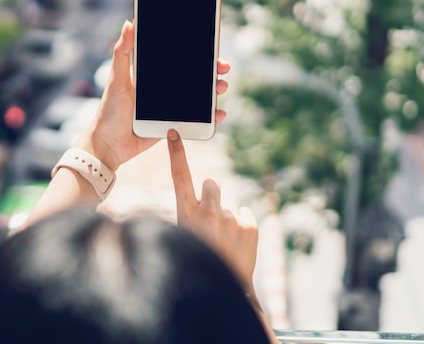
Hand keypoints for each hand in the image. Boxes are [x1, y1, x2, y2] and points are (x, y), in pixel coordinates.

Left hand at [76, 20, 231, 171]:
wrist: (109, 144)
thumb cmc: (109, 110)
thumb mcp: (117, 79)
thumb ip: (122, 52)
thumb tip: (128, 23)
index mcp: (152, 75)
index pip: (180, 60)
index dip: (197, 54)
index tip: (212, 49)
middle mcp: (164, 89)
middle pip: (195, 77)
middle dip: (213, 71)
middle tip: (223, 69)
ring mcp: (171, 107)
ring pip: (199, 97)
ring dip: (214, 91)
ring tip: (221, 88)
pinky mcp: (174, 124)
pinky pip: (196, 119)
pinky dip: (210, 117)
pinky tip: (219, 113)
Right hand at [166, 129, 258, 288]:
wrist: (225, 290)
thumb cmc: (199, 259)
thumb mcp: (185, 235)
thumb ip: (193, 210)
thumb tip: (208, 189)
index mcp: (186, 213)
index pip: (179, 175)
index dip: (176, 152)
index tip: (173, 133)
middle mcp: (208, 211)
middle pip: (211, 183)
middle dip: (212, 195)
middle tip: (210, 220)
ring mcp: (231, 217)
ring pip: (228, 203)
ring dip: (226, 216)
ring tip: (223, 240)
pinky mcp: (250, 224)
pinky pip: (244, 213)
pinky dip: (241, 225)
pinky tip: (235, 243)